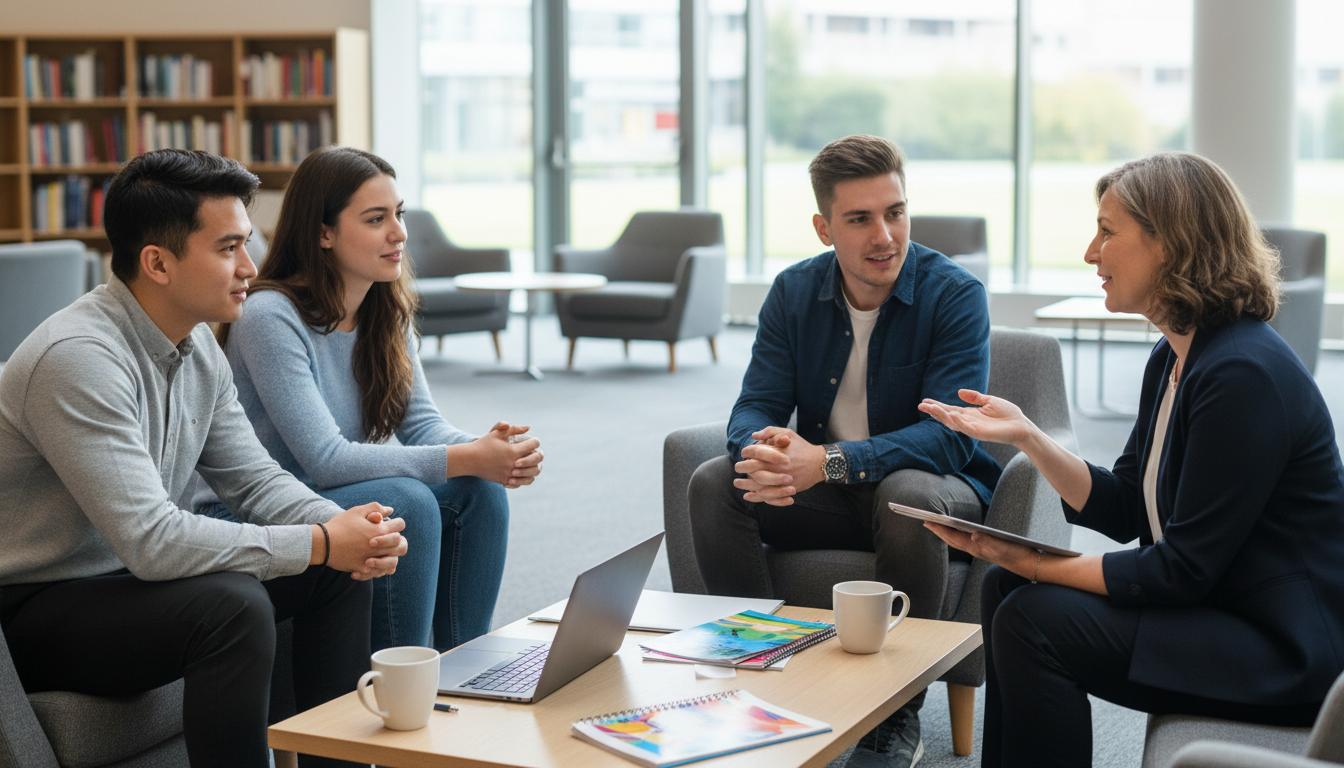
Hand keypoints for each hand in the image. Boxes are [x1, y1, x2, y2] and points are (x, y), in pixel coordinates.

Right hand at [319, 503, 407, 580]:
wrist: (322, 543)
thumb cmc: (339, 525)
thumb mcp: (357, 511)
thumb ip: (375, 508)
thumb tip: (390, 510)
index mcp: (378, 530)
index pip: (400, 525)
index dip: (397, 523)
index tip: (392, 524)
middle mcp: (378, 546)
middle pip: (401, 545)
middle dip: (398, 541)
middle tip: (391, 540)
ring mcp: (371, 559)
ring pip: (393, 562)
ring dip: (390, 556)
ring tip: (383, 553)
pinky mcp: (362, 568)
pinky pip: (378, 572)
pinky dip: (378, 569)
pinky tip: (373, 562)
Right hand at [452, 421, 541, 487]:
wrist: (470, 460)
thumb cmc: (483, 444)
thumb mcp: (497, 433)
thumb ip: (514, 429)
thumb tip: (528, 428)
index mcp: (513, 450)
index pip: (533, 445)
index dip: (535, 441)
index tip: (532, 441)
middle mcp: (513, 463)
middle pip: (536, 460)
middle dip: (538, 455)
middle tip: (535, 452)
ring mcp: (510, 474)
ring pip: (532, 474)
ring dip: (534, 468)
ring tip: (532, 463)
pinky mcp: (505, 481)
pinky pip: (522, 482)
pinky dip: (525, 478)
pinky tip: (524, 472)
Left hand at [732, 426, 824, 506]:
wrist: (820, 463)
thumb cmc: (802, 447)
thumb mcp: (788, 433)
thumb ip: (770, 431)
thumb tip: (754, 436)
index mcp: (776, 453)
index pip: (754, 452)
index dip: (746, 452)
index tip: (743, 453)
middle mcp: (777, 467)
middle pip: (752, 469)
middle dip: (741, 468)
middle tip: (737, 468)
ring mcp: (781, 480)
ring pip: (757, 485)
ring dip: (745, 485)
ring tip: (737, 483)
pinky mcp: (785, 490)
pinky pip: (768, 496)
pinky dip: (756, 497)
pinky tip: (748, 496)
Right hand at [918, 389, 1035, 448]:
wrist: (1022, 426)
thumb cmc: (1008, 414)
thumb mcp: (989, 401)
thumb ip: (974, 397)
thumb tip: (958, 391)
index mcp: (970, 414)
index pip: (950, 409)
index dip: (937, 405)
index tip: (925, 401)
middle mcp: (968, 422)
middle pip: (947, 417)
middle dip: (934, 411)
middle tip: (921, 405)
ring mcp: (973, 428)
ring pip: (953, 423)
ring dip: (941, 416)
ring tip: (931, 408)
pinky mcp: (980, 434)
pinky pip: (966, 428)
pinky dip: (958, 422)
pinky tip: (951, 415)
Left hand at [921, 521, 1036, 578]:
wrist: (1029, 564)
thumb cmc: (1016, 553)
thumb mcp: (1002, 546)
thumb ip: (988, 541)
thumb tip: (974, 534)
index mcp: (976, 547)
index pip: (953, 537)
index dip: (940, 529)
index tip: (927, 521)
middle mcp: (975, 549)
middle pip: (952, 539)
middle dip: (939, 530)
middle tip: (926, 521)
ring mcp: (980, 549)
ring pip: (957, 540)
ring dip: (946, 532)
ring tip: (937, 524)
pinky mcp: (985, 548)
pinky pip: (965, 540)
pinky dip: (957, 534)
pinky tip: (957, 530)